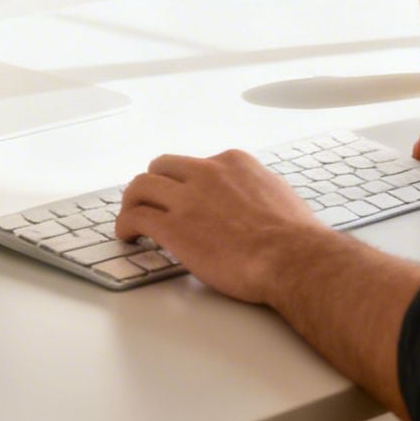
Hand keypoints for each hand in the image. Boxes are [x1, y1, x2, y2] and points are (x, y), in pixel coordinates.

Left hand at [115, 150, 330, 304]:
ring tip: (130, 219)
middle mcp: (207, 173)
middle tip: (151, 203)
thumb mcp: (277, 193)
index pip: (197, 164)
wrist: (292, 257)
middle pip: (162, 167)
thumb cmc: (294, 236)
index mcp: (234, 163)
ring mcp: (188, 198)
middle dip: (154, 185)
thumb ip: (255, 189)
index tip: (184, 198)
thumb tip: (253, 198)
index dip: (187, 183)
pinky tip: (128, 237)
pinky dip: (125, 225)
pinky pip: (135, 217)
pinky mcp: (174, 227)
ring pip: (141, 186)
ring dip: (132, 202)